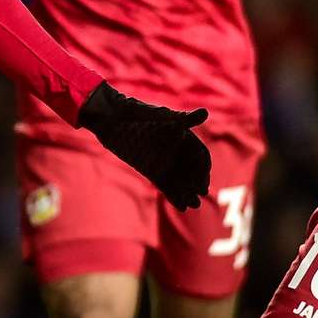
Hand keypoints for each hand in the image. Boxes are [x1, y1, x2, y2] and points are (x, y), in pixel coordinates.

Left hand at [76, 82, 210, 208]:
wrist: (113, 118)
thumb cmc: (139, 112)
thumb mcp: (161, 115)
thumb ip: (183, 119)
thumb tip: (204, 113)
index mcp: (183, 137)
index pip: (200, 156)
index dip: (203, 169)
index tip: (203, 179)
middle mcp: (175, 150)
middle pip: (191, 171)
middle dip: (197, 184)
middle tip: (200, 194)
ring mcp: (163, 161)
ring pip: (179, 180)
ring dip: (187, 193)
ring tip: (193, 204)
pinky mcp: (150, 169)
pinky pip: (165, 184)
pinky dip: (173, 194)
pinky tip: (181, 205)